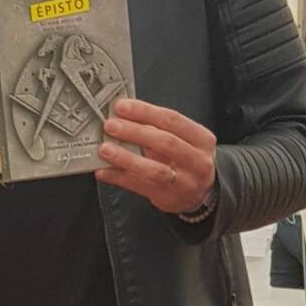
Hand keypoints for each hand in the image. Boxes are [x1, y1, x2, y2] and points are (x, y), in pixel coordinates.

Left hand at [95, 98, 216, 215]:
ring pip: (154, 169)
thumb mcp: (181, 141)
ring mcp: (185, 182)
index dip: (145, 111)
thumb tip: (121, 116)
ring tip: (105, 149)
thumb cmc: (185, 161)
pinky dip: (119, 177)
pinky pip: (141, 186)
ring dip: (126, 158)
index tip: (121, 106)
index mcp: (201, 138)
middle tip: (111, 126)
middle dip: (134, 132)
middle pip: (165, 142)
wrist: (201, 195)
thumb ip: (156, 129)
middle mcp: (198, 160)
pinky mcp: (169, 198)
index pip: (172, 120)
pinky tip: (103, 171)